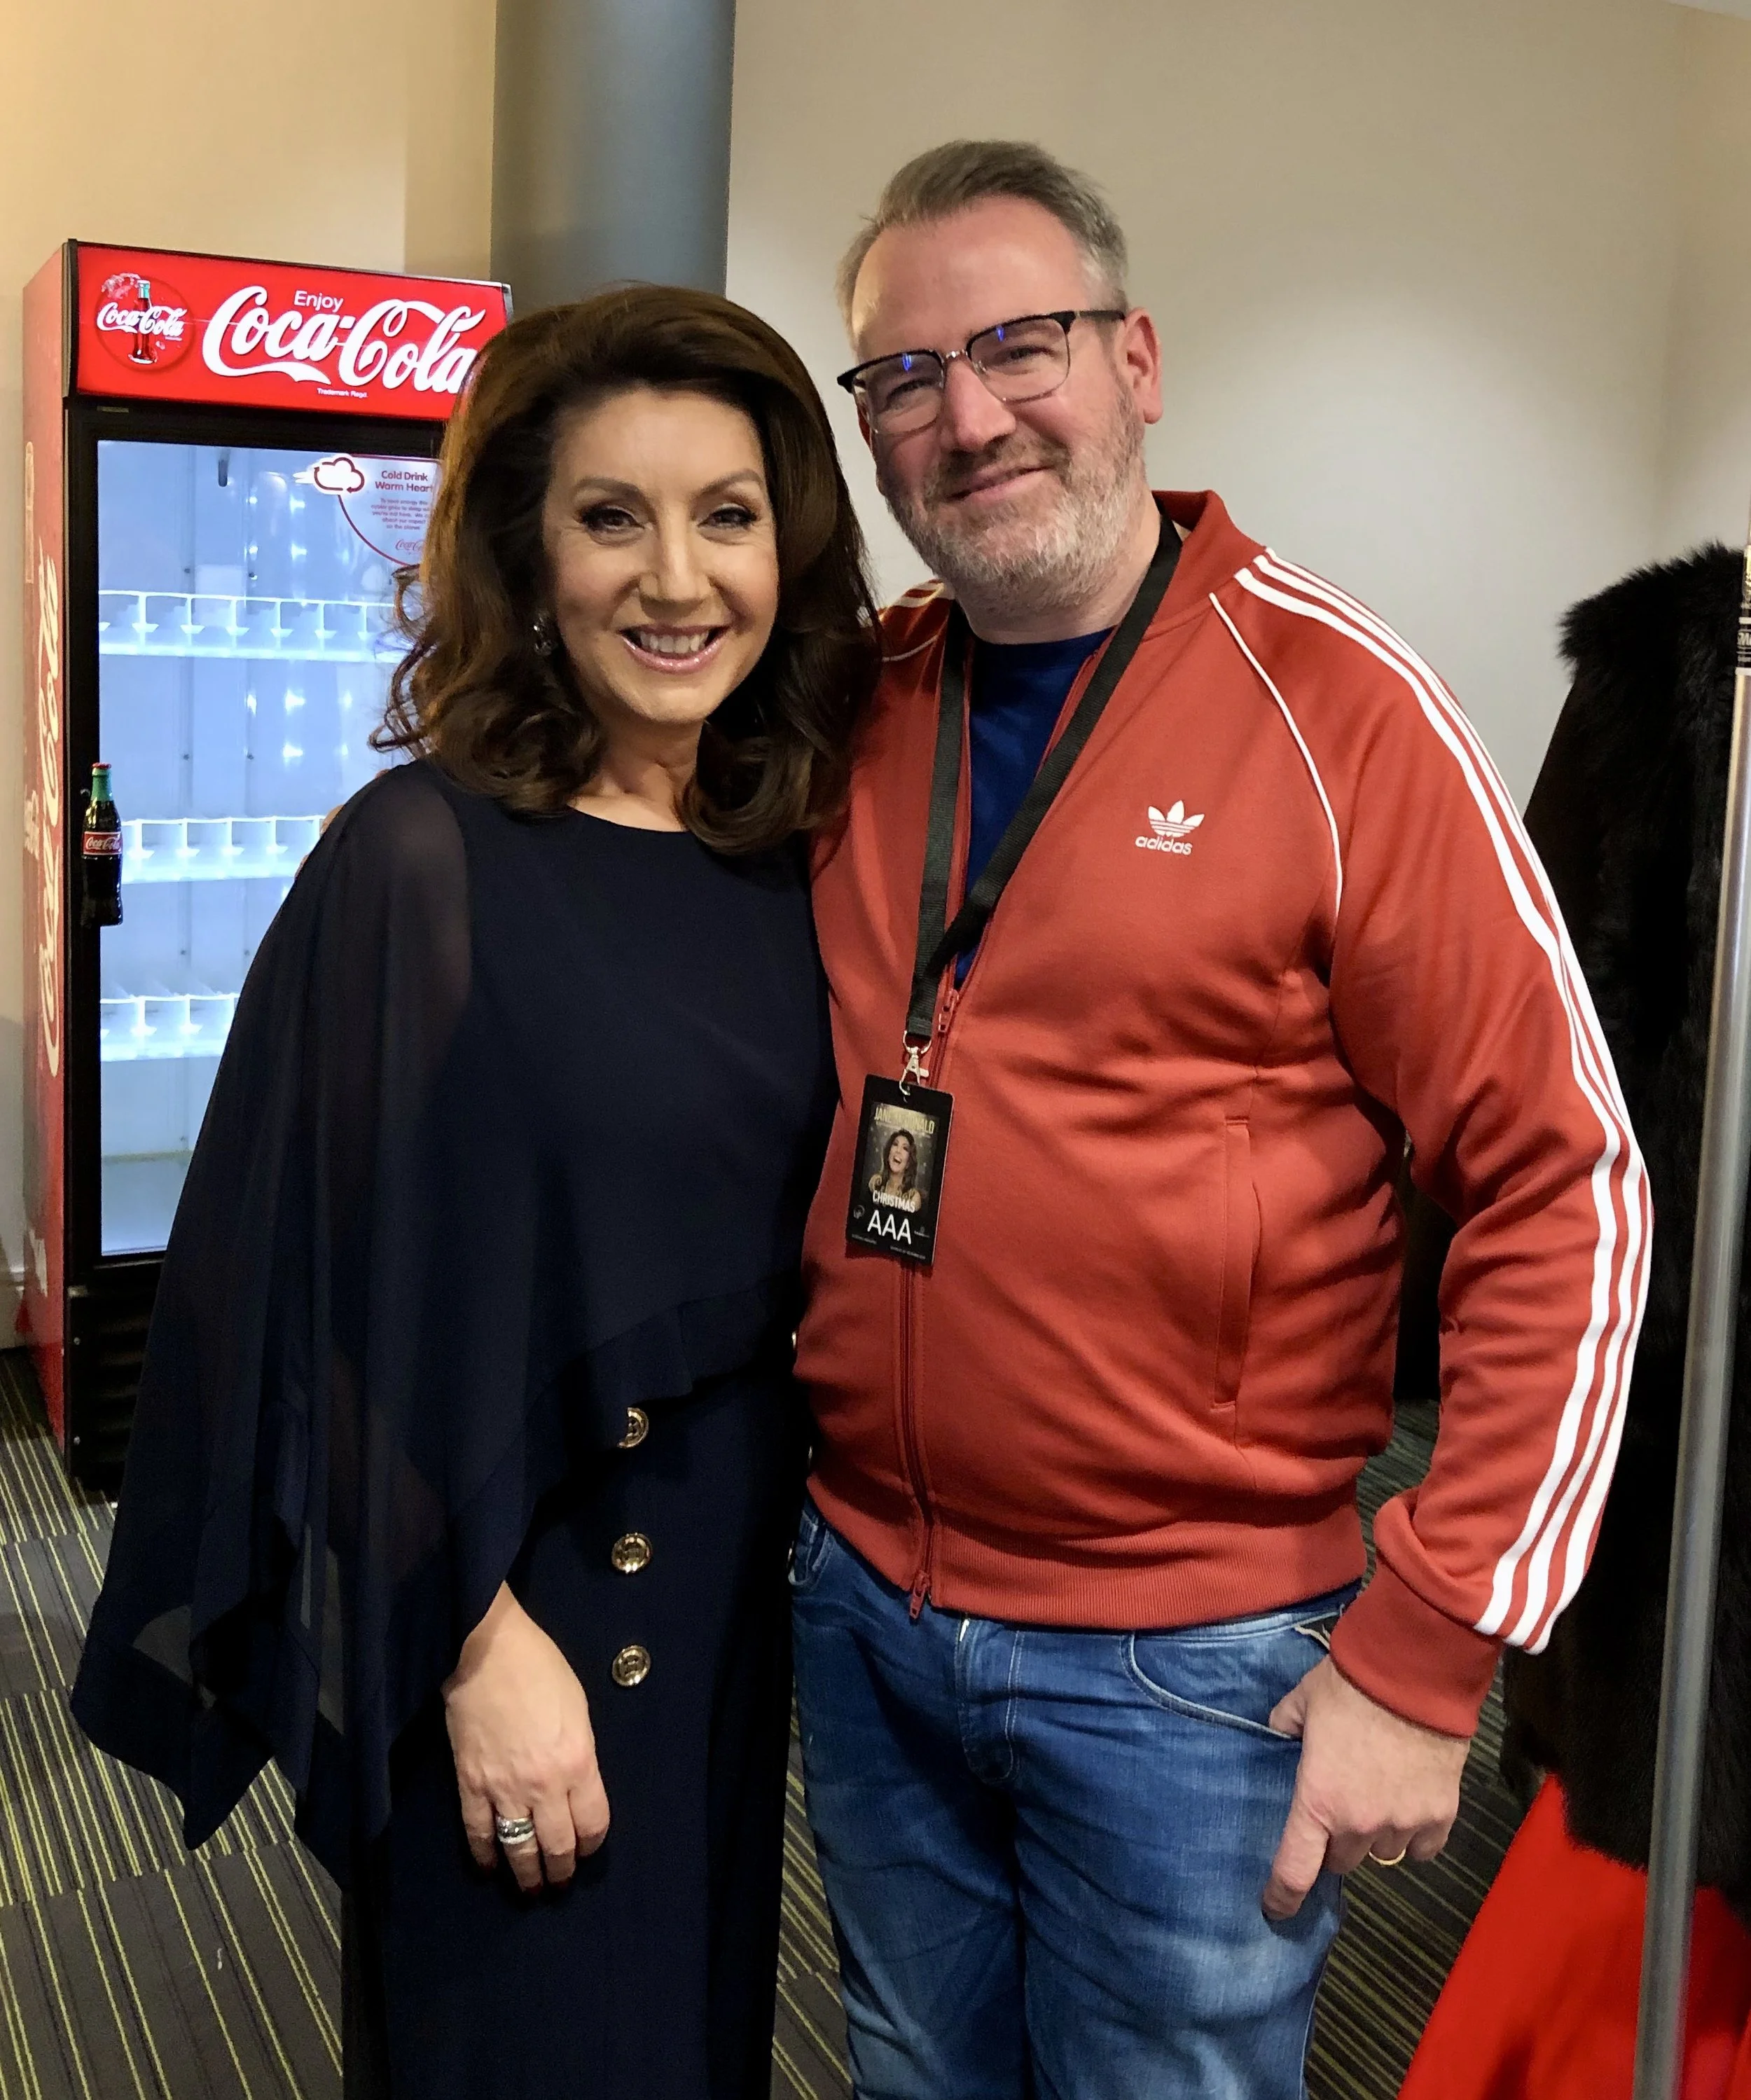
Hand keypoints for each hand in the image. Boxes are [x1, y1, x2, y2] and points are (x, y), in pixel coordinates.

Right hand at [442, 1584, 610, 1891]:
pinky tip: (489, 1868)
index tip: (587, 1848)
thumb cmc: (540, 1669)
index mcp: (578, 1762)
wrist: (486, 1652)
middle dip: (561, 1870)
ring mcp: (504, 1788)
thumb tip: (576, 1786)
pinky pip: (478, 1833)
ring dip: (526, 1875)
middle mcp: (544, 1785)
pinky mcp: (470, 1785)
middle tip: (559, 1882)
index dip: (592, 1843)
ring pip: (519, 1849)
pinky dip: (485, 1856)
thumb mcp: (578, 1710)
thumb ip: (580, 1755)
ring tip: (531, 1889)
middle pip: (557, 1845)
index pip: (592, 1823)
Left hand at [1261, 1655, 1468, 1921]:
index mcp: (1317, 1801)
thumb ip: (1285, 1725)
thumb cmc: (1349, 1685)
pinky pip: (1423, 1847)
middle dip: (1335, 1842)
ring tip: (1377, 1798)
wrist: (1415, 1673)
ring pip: (1382, 1854)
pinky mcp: (1441, 1815)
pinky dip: (1415, 1835)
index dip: (1283, 1896)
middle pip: (1342, 1861)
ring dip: (1375, 1836)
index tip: (1275, 1909)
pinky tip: (1409, 1807)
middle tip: (1338, 1809)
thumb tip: (1281, 1732)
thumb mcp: (1302, 1700)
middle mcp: (1359, 1825)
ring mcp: (1403, 1823)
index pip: (1295, 1870)